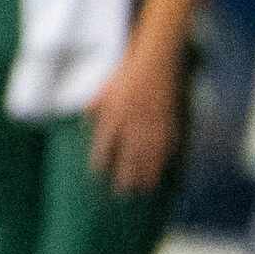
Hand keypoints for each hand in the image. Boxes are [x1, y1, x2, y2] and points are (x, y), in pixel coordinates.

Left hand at [86, 49, 182, 193]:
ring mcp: (152, 125)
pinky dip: (163, 160)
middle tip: (122, 192)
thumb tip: (86, 122)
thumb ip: (95, 107)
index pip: (105, 146)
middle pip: (128, 158)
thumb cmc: (127, 73)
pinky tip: (161, 169)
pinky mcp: (168, 123)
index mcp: (114, 115)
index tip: (98, 174)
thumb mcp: (104, 88)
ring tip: (143, 188)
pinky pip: (166, 147)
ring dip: (146, 174)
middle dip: (125, 176)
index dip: (101, 162)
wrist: (156, 60)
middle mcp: (133, 124)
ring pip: (148, 157)